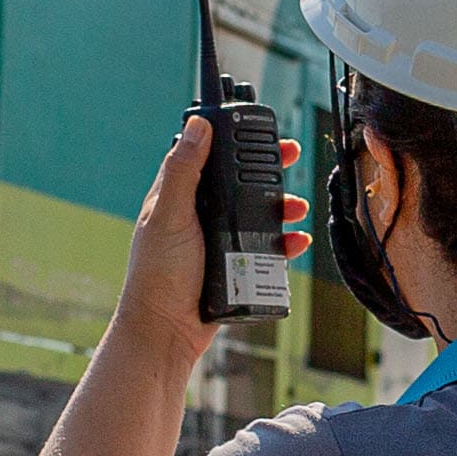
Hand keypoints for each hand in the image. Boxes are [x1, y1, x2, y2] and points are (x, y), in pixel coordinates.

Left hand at [116, 108, 310, 359]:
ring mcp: (216, 240)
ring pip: (256, 214)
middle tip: (291, 156)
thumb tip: (199, 125)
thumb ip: (183, 171)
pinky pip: (265, 248)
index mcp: (177, 196)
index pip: (205, 154)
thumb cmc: (158, 274)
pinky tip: (297, 241)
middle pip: (238, 182)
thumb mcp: (170, 215)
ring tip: (296, 207)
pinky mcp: (233, 265)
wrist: (167, 330)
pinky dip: (284, 243)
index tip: (256, 127)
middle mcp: (197, 214)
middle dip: (266, 169)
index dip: (229, 137)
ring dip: (280, 207)